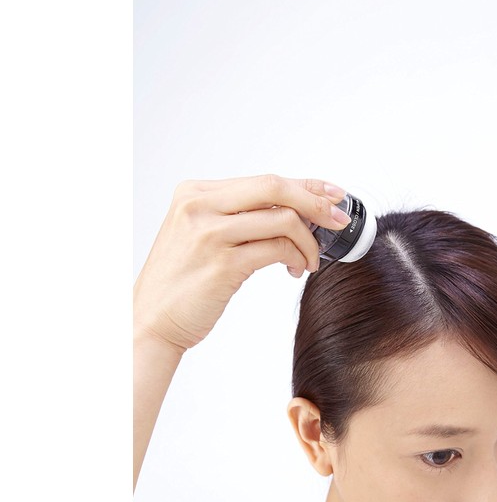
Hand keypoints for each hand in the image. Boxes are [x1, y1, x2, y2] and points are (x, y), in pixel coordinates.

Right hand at [133, 174, 350, 353]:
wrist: (151, 322)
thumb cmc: (182, 284)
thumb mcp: (201, 236)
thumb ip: (238, 217)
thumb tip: (295, 211)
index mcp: (195, 192)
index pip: (264, 180)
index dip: (306, 186)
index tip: (334, 194)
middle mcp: (199, 205)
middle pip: (275, 187)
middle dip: (316, 203)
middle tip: (339, 221)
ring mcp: (209, 233)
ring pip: (282, 219)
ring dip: (308, 242)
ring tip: (310, 260)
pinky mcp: (222, 263)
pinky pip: (277, 249)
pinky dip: (297, 257)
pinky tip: (296, 269)